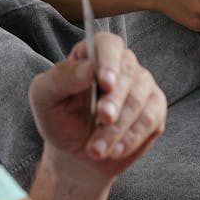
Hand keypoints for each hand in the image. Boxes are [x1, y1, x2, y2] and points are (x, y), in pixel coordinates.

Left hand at [28, 32, 166, 180]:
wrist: (75, 155)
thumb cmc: (59, 119)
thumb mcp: (45, 98)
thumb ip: (61, 78)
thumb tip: (88, 69)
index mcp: (93, 54)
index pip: (108, 45)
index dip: (109, 61)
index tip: (105, 83)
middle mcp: (122, 65)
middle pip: (128, 72)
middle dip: (114, 101)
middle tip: (101, 120)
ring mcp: (142, 86)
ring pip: (140, 100)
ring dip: (118, 128)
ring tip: (96, 149)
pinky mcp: (154, 110)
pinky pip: (151, 119)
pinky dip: (132, 138)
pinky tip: (114, 150)